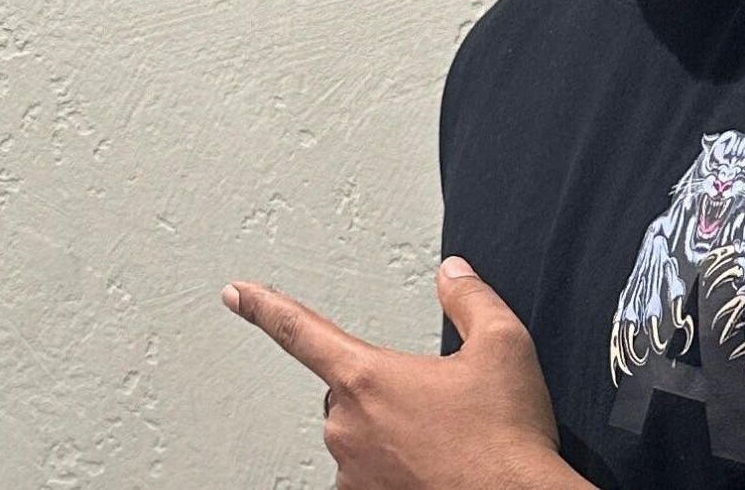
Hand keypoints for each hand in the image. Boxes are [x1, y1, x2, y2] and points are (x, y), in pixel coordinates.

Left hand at [220, 256, 590, 488]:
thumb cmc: (507, 442)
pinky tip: (433, 470)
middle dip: (382, 391)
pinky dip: (392, 469)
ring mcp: (353, 473)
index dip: (264, 307)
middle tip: (437, 407)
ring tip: (444, 445)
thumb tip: (453, 274)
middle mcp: (347, 427)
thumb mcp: (504, 346)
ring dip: (388, 434)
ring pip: (358, 437)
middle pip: (346, 391)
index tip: (237, 294)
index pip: (300, 330)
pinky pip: (368, 475)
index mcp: (367, 378)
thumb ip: (470, 299)